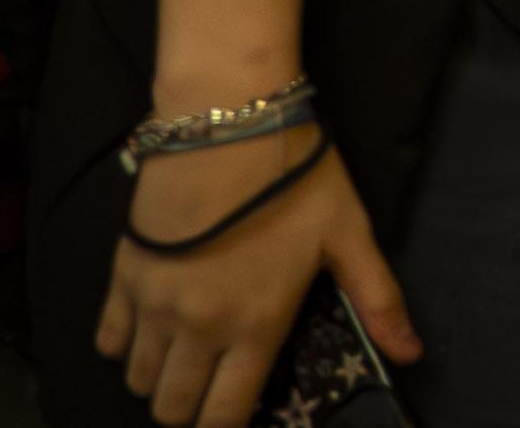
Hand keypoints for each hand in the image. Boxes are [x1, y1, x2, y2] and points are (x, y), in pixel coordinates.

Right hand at [97, 130, 414, 427]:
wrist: (228, 122)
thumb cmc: (296, 175)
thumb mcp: (349, 234)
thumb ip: (378, 300)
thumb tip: (412, 354)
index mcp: (255, 325)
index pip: (223, 415)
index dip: (226, 426)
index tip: (235, 414)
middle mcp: (197, 327)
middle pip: (172, 408)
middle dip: (190, 407)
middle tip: (211, 381)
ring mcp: (153, 305)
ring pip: (138, 379)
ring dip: (159, 376)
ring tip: (187, 351)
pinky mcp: (123, 276)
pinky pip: (107, 339)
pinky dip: (124, 343)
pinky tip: (151, 323)